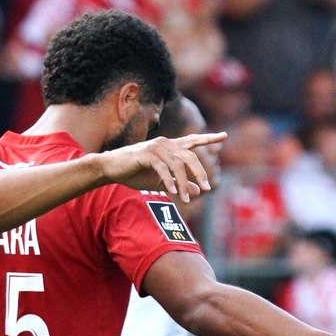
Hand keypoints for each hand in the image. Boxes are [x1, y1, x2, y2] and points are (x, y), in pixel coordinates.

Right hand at [98, 132, 227, 202]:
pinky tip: (172, 192)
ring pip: (177, 165)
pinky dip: (169, 181)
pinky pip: (163, 168)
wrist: (111, 169)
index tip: (224, 136)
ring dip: (182, 184)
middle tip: (206, 189)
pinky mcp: (146, 154)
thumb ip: (180, 183)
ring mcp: (155, 147)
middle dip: (200, 174)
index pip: (192, 141)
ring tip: (184, 199)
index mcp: (170, 147)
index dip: (208, 139)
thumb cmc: (135, 173)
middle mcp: (165, 144)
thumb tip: (197, 190)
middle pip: (190, 157)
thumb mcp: (160, 181)